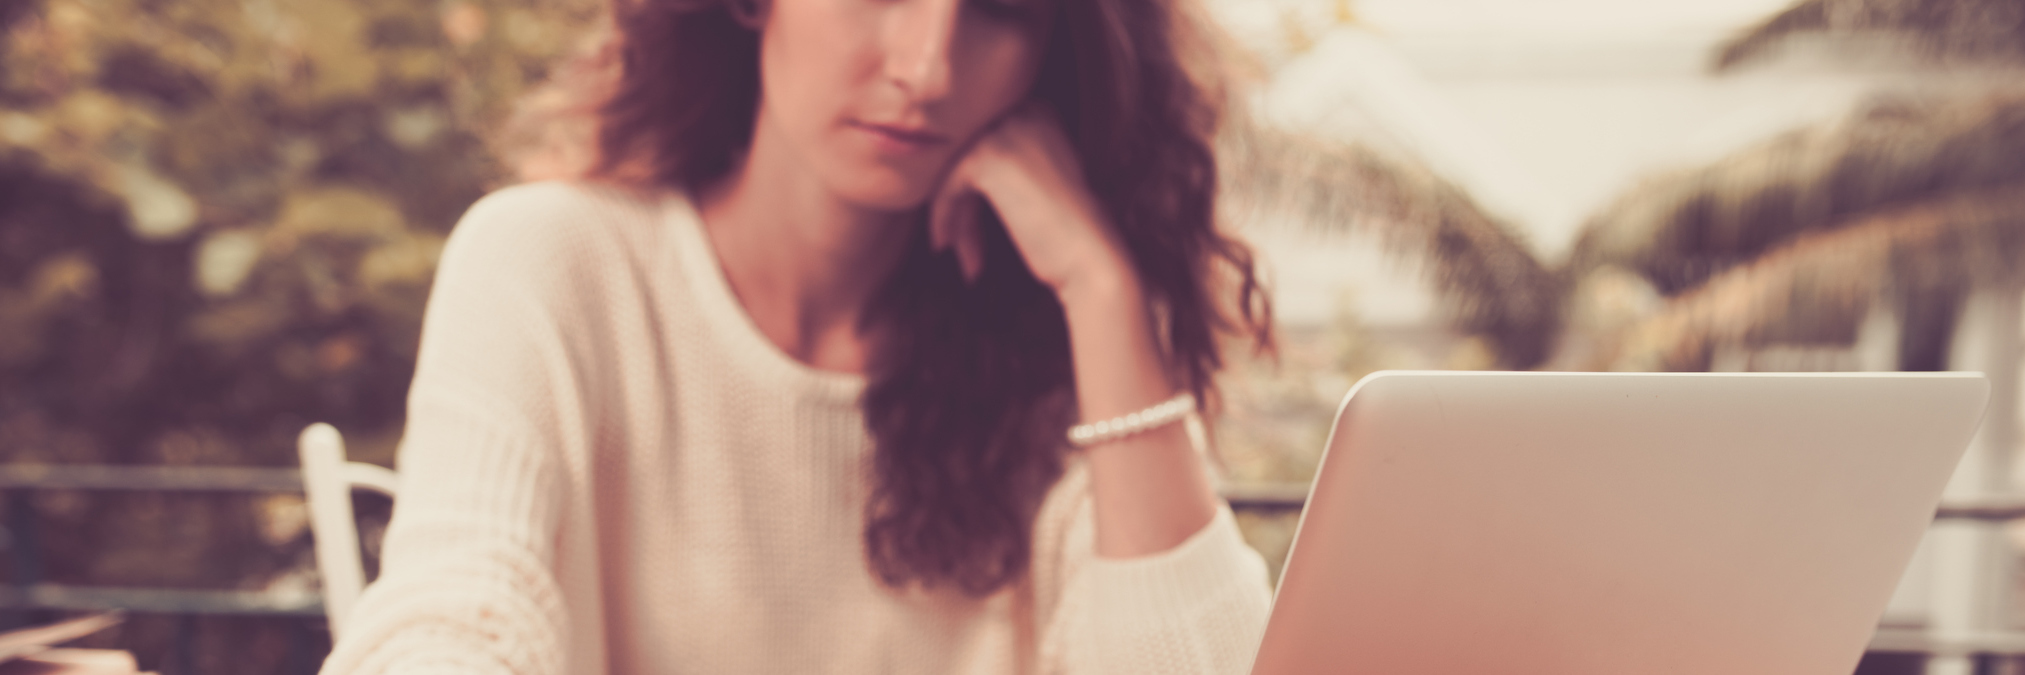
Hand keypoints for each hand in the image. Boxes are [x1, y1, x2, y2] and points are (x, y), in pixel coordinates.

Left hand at [928, 102, 1134, 297]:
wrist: (1092, 255)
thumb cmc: (1066, 230)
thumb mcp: (1034, 180)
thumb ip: (1000, 164)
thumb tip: (941, 166)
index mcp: (1038, 111)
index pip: (982, 142)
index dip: (970, 187)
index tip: (970, 225)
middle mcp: (1023, 111)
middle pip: (966, 156)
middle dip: (960, 204)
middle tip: (959, 244)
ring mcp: (1005, 131)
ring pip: (954, 172)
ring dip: (954, 217)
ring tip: (962, 255)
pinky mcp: (987, 157)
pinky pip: (948, 186)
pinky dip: (944, 217)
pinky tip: (948, 245)